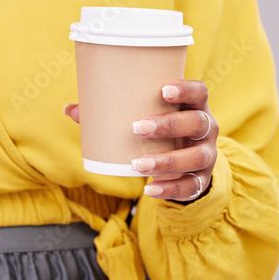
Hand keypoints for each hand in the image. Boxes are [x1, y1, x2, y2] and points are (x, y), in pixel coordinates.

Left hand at [64, 79, 217, 202]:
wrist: (188, 164)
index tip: (163, 89)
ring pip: (196, 157)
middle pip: (197, 123)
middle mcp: (208, 128)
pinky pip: (191, 186)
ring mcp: (207, 155)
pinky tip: (151, 190)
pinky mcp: (202, 179)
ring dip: (168, 160)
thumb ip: (113, 113)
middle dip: (169, 125)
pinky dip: (171, 189)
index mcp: (195, 106)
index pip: (200, 92)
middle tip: (138, 127)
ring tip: (139, 164)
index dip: (186, 89)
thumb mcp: (149, 118)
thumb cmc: (163, 132)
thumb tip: (71, 109)